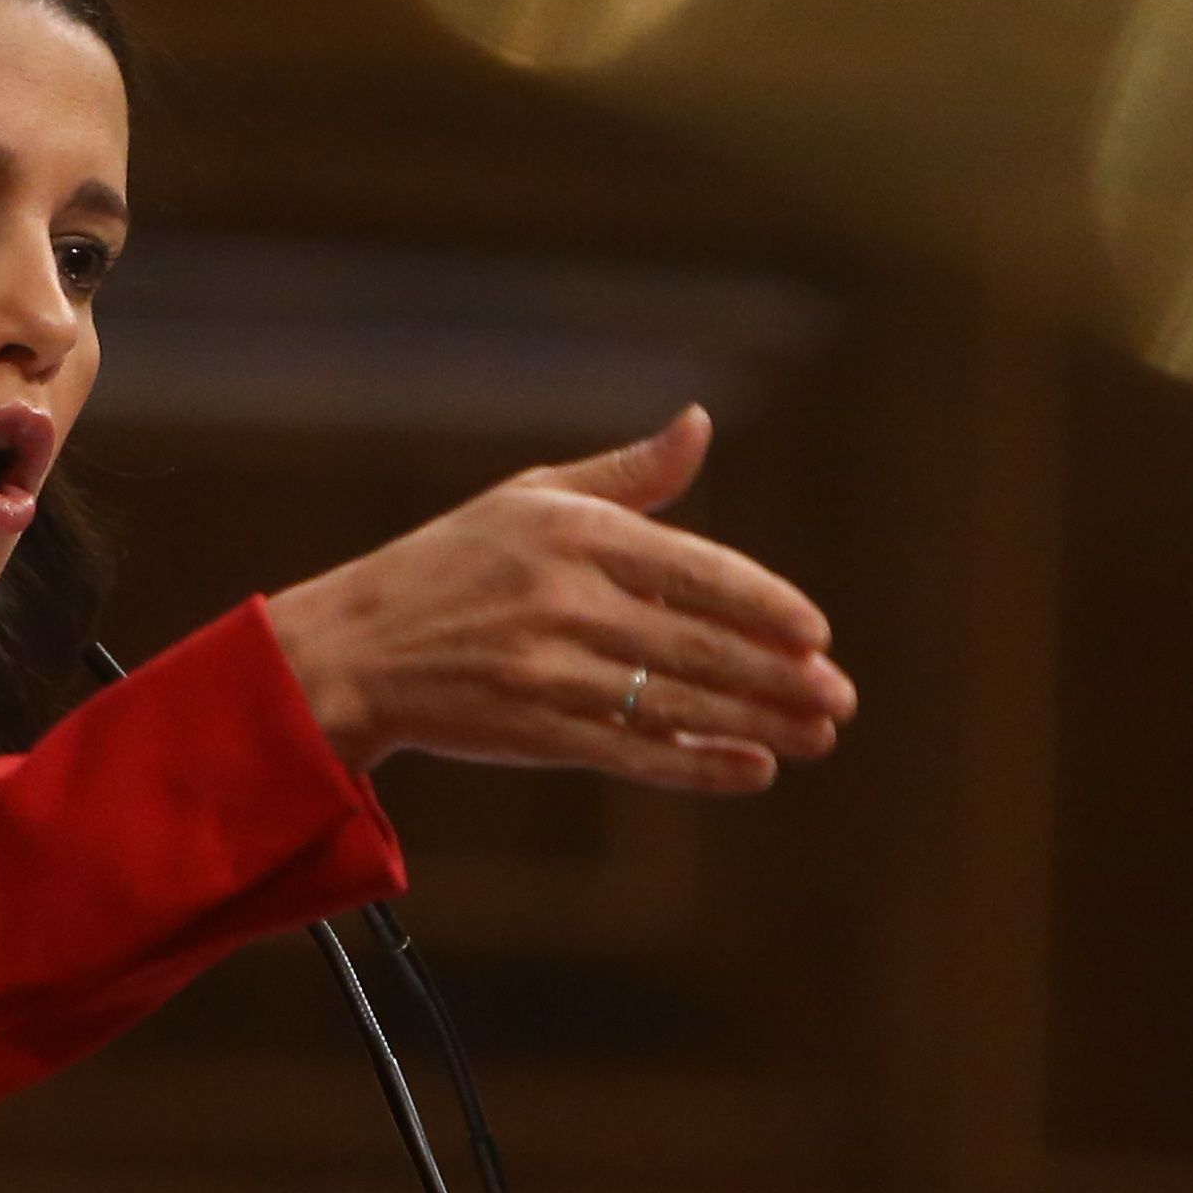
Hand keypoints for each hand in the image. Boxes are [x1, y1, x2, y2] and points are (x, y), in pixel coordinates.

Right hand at [262, 407, 853, 791]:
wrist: (352, 651)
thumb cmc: (445, 567)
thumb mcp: (529, 499)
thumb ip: (628, 474)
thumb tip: (701, 423)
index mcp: (572, 532)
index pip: (697, 569)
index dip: (765, 605)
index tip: (817, 633)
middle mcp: (565, 599)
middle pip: (700, 643)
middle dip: (780, 676)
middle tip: (840, 698)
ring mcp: (549, 668)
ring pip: (678, 702)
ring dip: (757, 723)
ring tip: (817, 737)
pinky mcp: (534, 729)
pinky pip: (634, 752)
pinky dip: (697, 765)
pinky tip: (750, 770)